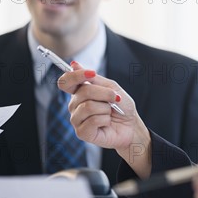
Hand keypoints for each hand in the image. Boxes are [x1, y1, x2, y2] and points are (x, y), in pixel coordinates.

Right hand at [58, 61, 151, 176]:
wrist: (131, 125)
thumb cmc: (121, 106)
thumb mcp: (111, 87)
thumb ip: (93, 79)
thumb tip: (74, 65)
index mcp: (80, 92)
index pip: (66, 81)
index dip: (76, 75)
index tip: (92, 73)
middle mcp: (75, 105)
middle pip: (83, 91)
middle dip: (105, 94)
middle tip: (115, 99)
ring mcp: (76, 120)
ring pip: (88, 106)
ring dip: (106, 108)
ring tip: (109, 113)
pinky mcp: (81, 133)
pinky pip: (93, 120)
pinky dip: (105, 119)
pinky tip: (106, 123)